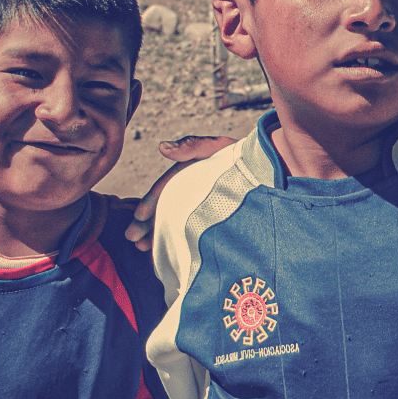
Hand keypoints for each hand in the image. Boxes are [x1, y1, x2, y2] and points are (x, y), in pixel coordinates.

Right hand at [123, 135, 237, 250]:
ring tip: (142, 248)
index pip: (163, 189)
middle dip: (145, 223)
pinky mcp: (208, 219)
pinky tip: (165, 252)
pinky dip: (175, 240)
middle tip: (132, 238)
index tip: (140, 217)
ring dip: (156, 234)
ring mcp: (196, 205)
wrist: (265, 170)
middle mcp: (187, 190)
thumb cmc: (241, 156)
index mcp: (185, 174)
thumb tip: (161, 147)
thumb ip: (191, 146)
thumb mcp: (216, 147)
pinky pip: (188, 231)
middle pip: (162, 208)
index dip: (150, 203)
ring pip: (171, 221)